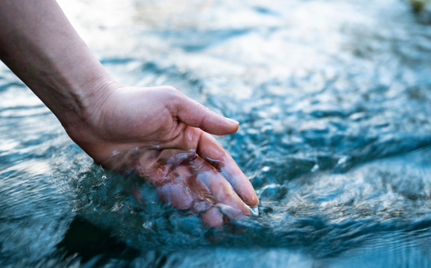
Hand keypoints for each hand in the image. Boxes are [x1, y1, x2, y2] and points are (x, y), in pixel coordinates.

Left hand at [65, 84, 258, 226]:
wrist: (94, 112)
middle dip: (224, 198)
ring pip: (188, 190)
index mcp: (191, 135)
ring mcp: (162, 165)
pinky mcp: (144, 175)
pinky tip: (189, 216)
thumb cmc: (134, 102)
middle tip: (238, 218)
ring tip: (216, 223)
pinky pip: (164, 194)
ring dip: (203, 206)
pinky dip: (177, 204)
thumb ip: (203, 117)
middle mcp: (180, 152)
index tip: (250, 199)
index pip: (220, 162)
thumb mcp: (172, 103)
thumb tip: (235, 127)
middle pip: (207, 180)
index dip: (236, 180)